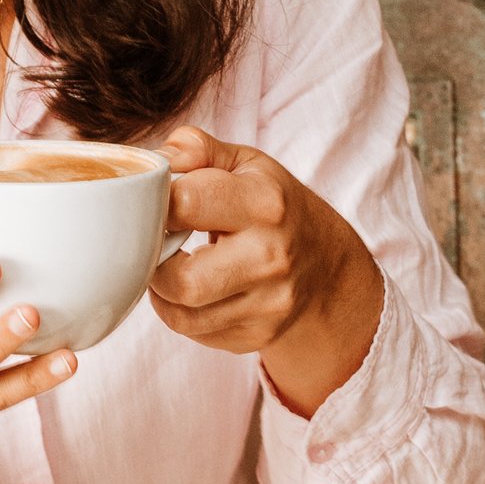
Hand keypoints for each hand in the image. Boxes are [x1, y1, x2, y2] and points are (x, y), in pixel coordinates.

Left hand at [148, 127, 383, 414]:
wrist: (329, 270)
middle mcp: (271, 257)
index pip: (184, 202)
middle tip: (159, 245)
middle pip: (182, 279)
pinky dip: (180, 311)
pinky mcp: (258, 334)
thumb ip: (198, 149)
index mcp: (265, 203)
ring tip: (172, 265)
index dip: (155, 202)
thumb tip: (156, 158)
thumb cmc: (277, 209)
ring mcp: (268, 303)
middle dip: (155, 262)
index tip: (154, 204)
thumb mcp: (248, 165)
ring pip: (181, 313)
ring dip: (163, 290)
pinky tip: (192, 289)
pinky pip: (193, 331)